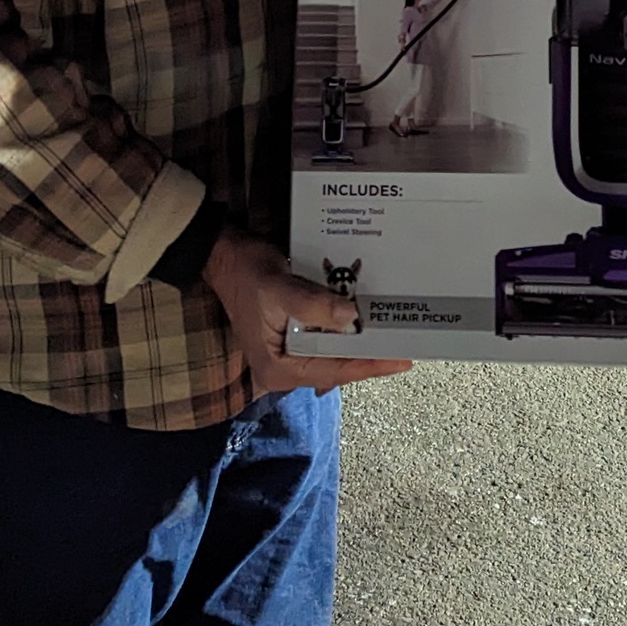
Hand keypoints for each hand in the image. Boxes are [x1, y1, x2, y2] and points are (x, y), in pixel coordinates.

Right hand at [204, 228, 412, 397]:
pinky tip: (363, 319)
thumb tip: (350, 318)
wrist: (222, 254)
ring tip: (391, 333)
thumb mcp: (279, 288)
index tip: (401, 359)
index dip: (369, 365)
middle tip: (404, 343)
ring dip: (358, 342)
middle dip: (368, 355)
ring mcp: (286, 353)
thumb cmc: (246, 271)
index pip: (333, 371)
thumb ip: (313, 306)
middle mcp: (283, 368)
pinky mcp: (290, 336)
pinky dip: (343, 330)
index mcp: (278, 368)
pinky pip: (324, 339)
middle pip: (336, 367)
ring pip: (332, 354)